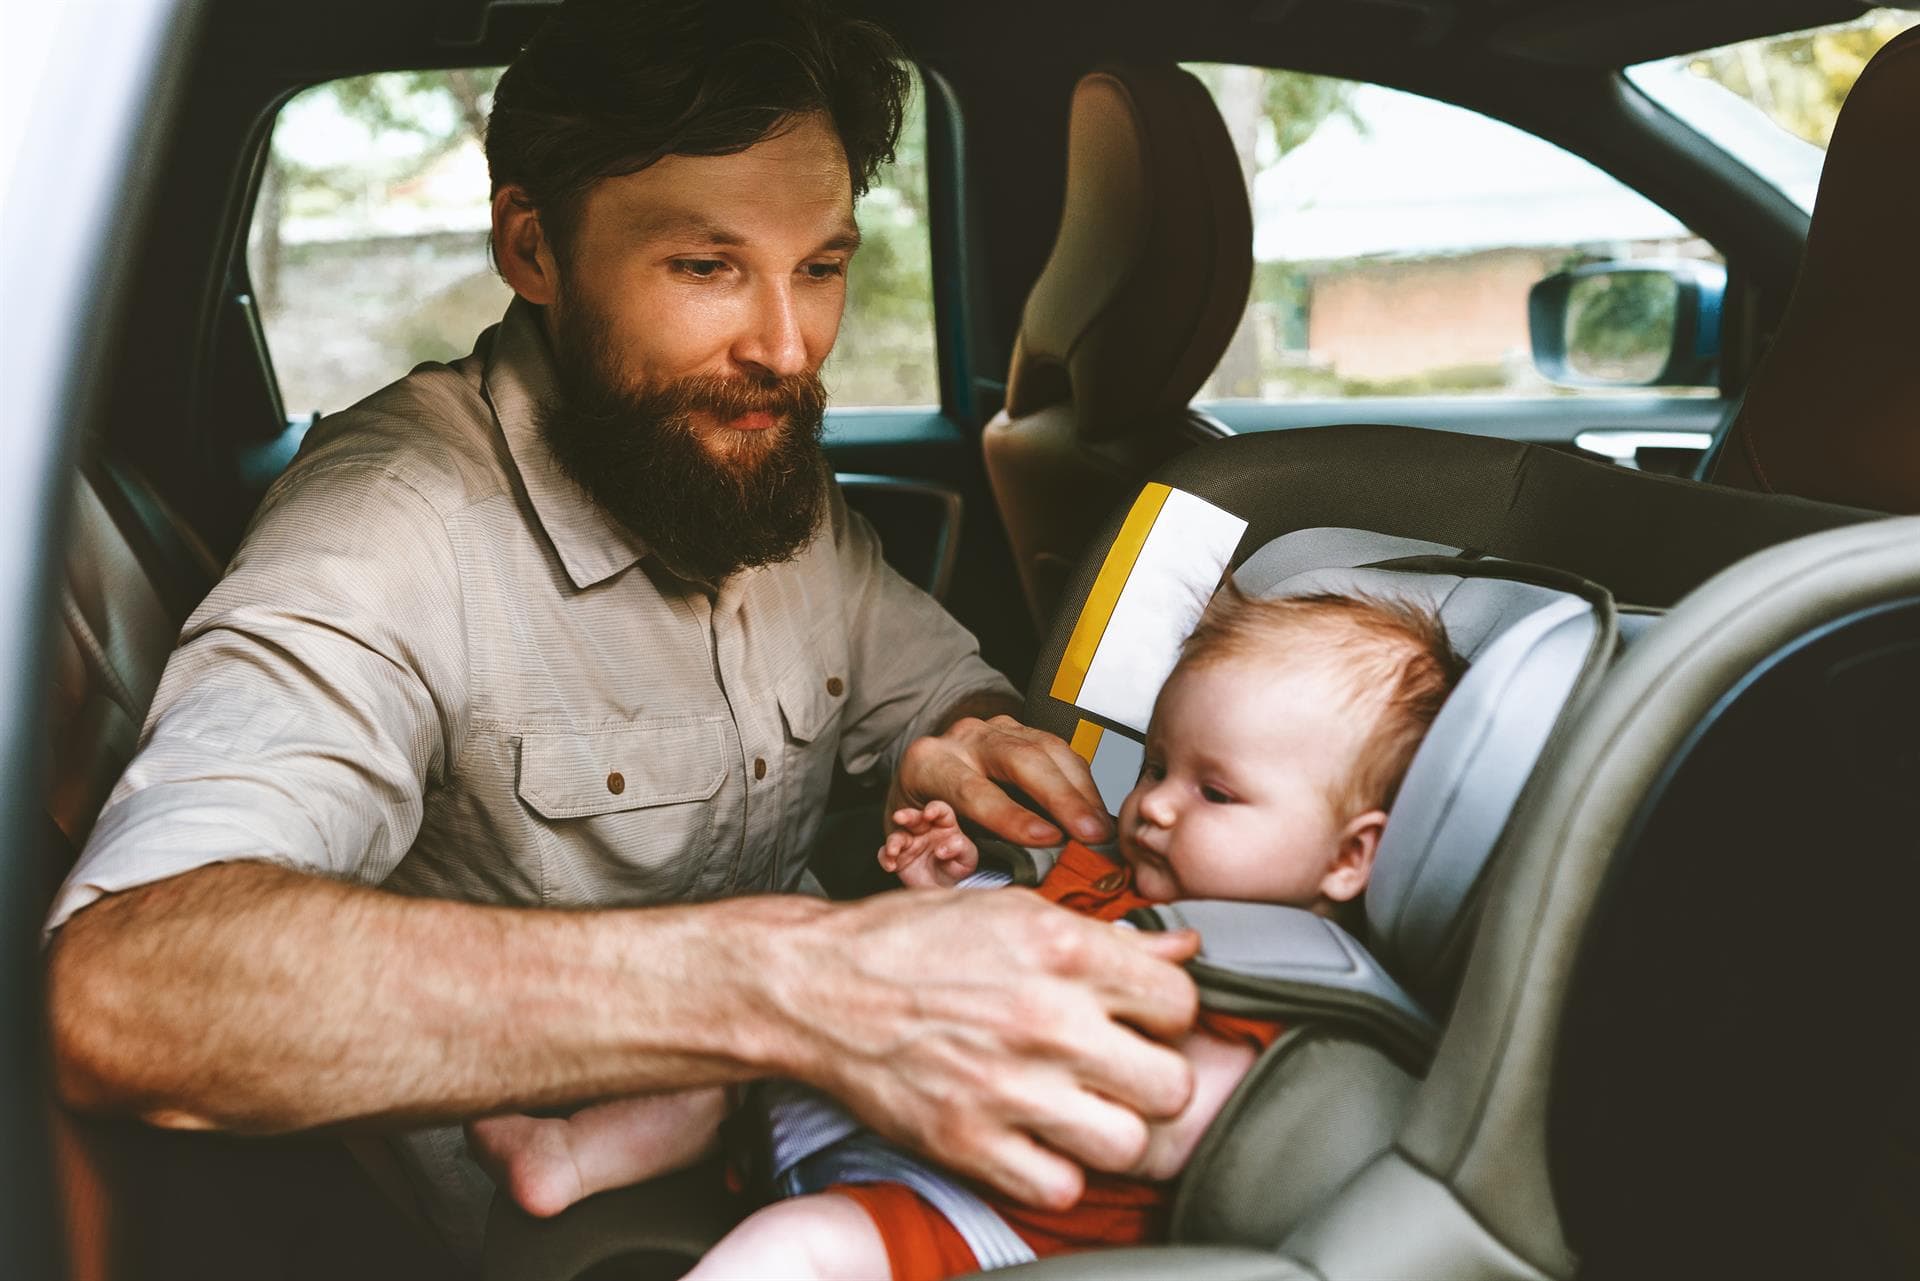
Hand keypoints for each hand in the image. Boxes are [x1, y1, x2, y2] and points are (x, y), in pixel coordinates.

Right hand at [769, 889, 1199, 1210]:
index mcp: (1063, 950)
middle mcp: (1045, 1018)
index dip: (1166, 1014)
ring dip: (1111, 1130)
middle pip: (1172, 1084)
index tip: (1140, 1019)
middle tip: (1120, 1071)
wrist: (817, 985)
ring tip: (1081, 1109)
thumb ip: (1102, 935)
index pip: (1181, 1002)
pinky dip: (1055, 1172)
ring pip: (1129, 1143)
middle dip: (1153, 1079)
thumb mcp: (1012, 910)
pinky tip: (1037, 1139)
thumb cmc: (910, 941)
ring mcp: (1008, 1087)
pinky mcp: (969, 1142)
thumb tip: (1184, 949)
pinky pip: (1061, 1187)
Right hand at [878, 801, 978, 886]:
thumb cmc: (958, 867)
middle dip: (906, 815)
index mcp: (944, 825)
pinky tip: (891, 865)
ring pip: (897, 835)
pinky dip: (885, 858)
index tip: (929, 814)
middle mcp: (925, 830)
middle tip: (899, 817)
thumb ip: (960, 849)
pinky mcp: (898, 857)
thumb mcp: (967, 859)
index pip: (940, 810)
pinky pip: (886, 854)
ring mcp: (910, 843)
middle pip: (914, 817)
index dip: (934, 809)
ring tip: (893, 851)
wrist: (945, 888)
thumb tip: (943, 848)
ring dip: (893, 841)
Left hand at [890, 715, 1111, 848]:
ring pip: (1048, 749)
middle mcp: (964, 739)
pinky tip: (1095, 811)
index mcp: (929, 765)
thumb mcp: (916, 843)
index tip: (1049, 840)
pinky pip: (1062, 750)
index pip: (974, 790)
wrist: (921, 780)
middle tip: (1091, 834)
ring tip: (1100, 829)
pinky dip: (1083, 782)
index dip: (1013, 817)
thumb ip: (946, 861)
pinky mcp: (1024, 730)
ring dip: (1081, 791)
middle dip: (1062, 798)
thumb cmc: (922, 819)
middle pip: (1020, 759)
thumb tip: (989, 884)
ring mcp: (997, 728)